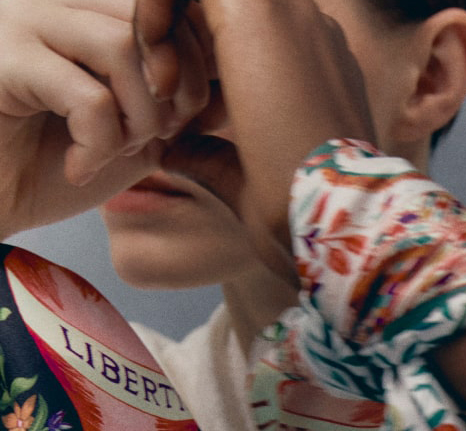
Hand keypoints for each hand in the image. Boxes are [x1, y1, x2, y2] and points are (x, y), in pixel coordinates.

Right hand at [0, 0, 209, 236]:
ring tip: (119, 151)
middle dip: (178, 90)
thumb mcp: (131, 132)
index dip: (197, 65)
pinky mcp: (1, 58)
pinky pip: (88, 98)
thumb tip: (230, 89)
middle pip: (153, 20)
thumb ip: (174, 104)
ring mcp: (23, 18)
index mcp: (88, 6)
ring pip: (123, 49)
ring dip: (141, 118)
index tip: (185, 119)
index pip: (169, 8)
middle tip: (157, 138)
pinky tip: (80, 167)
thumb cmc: (52, 164)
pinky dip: (100, 144)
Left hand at [134, 0, 375, 278]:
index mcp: (314, 62)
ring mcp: (287, 11)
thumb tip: (173, 153)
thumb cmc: (298, 210)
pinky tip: (159, 72)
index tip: (189, 118)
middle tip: (165, 97)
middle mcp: (306, 27)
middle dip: (181, 43)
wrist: (327, 214)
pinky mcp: (254, 6)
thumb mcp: (246, 177)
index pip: (243, 36)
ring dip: (168, 29)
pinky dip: (156, 14)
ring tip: (162, 87)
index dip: (202, 64)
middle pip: (223, 8)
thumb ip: (210, 154)